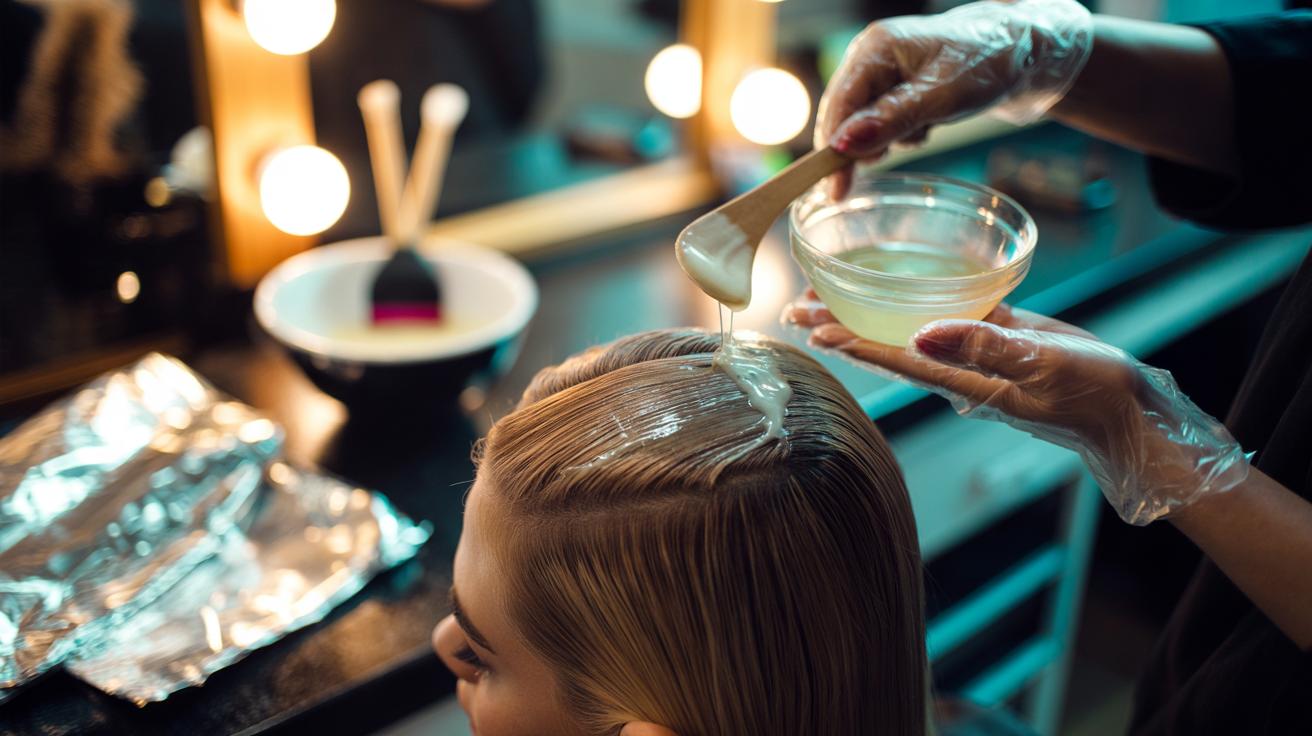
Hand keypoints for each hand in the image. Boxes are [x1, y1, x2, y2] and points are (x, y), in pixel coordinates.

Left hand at [783, 293, 1248, 524]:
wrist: (1131, 412)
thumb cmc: (1093, 393)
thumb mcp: (1044, 364)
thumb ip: (986, 346)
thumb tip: (920, 334)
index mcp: (965, 378)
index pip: (896, 359)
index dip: (852, 343)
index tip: (810, 328)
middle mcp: (959, 368)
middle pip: (887, 346)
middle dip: (839, 328)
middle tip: (790, 309)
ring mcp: (976, 354)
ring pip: (909, 331)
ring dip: (866, 315)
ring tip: (821, 297)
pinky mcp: (998, 338)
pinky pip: (946, 319)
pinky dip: (913, 304)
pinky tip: (896, 288)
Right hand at [815, 0, 1093, 197]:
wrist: (1030, 52)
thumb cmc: (990, 62)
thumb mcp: (941, 96)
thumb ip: (890, 120)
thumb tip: (842, 143)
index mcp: (875, 48)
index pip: (837, 105)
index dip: (832, 149)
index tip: (834, 191)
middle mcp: (873, 57)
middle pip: (843, 115)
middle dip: (862, 144)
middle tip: (886, 158)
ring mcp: (884, 71)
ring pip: (864, 123)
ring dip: (887, 139)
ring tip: (922, 130)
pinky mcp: (898, 86)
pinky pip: (883, 121)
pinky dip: (901, 133)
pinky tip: (926, 126)